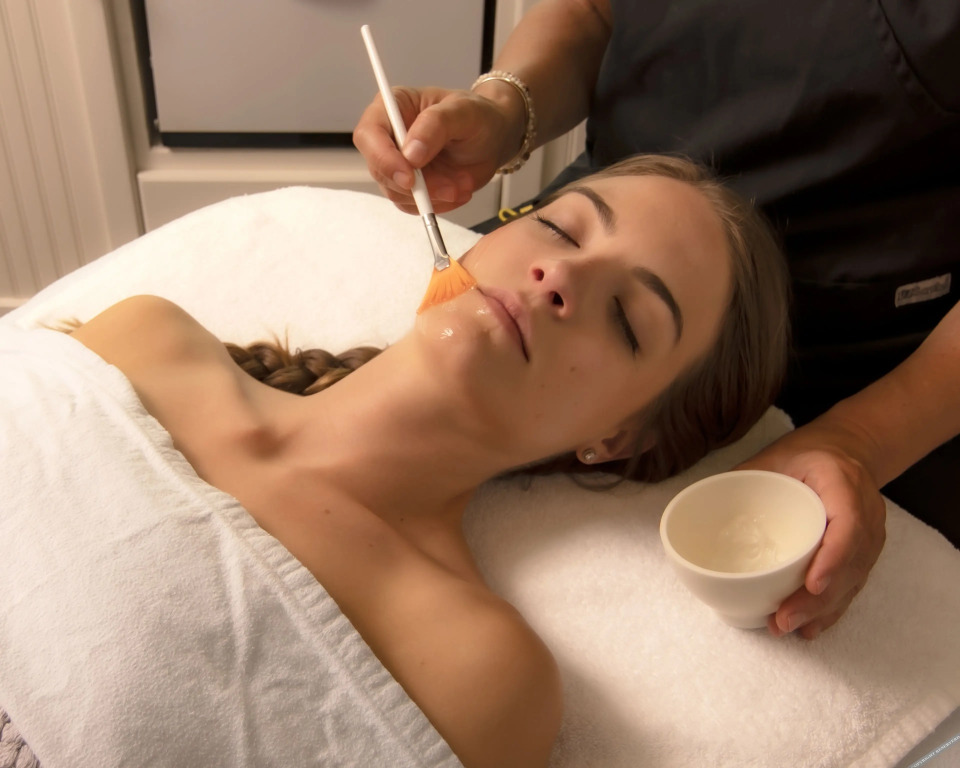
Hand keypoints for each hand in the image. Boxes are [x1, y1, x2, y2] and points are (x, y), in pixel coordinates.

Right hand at [353, 86, 516, 213]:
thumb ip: (435, 126)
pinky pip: (414, 206)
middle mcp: (389, 137)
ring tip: (462, 184)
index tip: (410, 177)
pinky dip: (439, 204)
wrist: (494, 138)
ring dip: (432, 197)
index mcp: (393, 107)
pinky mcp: (411, 187)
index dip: (383, 159)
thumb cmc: (478, 116)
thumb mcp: (463, 112)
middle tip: (450, 187)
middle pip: (379, 169)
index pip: (369, 135)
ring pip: (397, 193)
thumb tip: (410, 153)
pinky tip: (459, 191)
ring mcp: (399, 164)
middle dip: (415, 185)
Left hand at [737, 420, 886, 638]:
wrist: (849, 448)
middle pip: (851, 563)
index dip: (833, 557)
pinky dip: (831, 608)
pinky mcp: (865, 552)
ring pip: (854, 580)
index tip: (811, 584)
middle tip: (784, 619)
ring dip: (823, 610)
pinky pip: (853, 584)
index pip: (848, 523)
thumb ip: (745, 478)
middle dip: (819, 598)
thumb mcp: (775, 456)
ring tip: (789, 629)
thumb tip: (699, 502)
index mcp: (843, 483)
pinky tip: (810, 627)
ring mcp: (870, 535)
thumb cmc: (806, 453)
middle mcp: (865, 512)